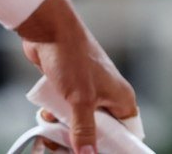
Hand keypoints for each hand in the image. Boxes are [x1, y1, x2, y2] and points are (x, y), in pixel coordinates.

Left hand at [16, 0, 137, 153]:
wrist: (48, 30)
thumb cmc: (72, 55)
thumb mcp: (80, 99)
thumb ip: (84, 129)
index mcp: (121, 98)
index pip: (126, 133)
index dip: (114, 146)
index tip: (95, 153)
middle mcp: (107, 96)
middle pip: (99, 133)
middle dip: (80, 141)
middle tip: (64, 144)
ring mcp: (88, 93)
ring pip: (78, 124)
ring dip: (63, 130)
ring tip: (50, 129)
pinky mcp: (70, 89)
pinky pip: (65, 113)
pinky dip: (54, 116)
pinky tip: (45, 112)